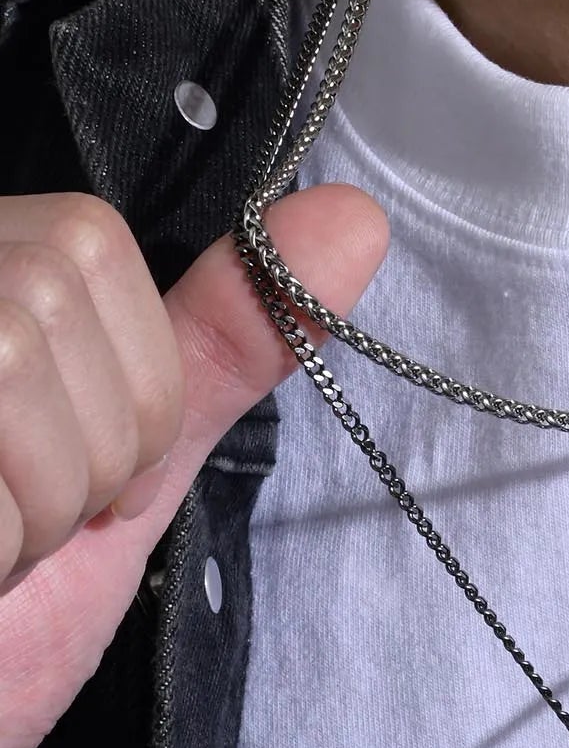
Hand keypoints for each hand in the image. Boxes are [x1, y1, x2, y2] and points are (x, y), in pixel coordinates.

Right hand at [0, 186, 387, 747]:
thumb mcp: (124, 473)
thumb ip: (218, 350)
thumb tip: (354, 217)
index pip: (84, 245)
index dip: (122, 387)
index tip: (79, 479)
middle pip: (47, 300)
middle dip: (77, 455)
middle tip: (15, 530)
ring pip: (1, 357)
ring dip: (21, 509)